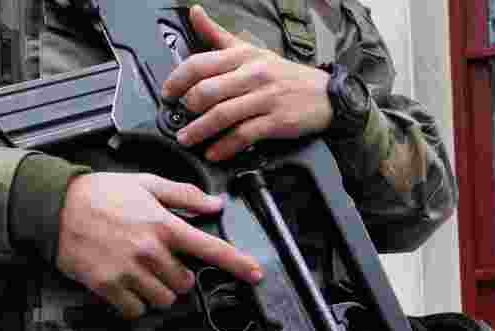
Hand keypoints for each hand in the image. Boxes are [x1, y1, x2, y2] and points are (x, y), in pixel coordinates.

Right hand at [56, 172, 263, 318]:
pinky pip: (136, 310)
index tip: (256, 273)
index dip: (237, 263)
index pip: (210, 248)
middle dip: (178, 276)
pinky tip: (126, 286)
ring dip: (158, 292)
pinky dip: (135, 304)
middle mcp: (150, 250)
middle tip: (159, 262)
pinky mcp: (107, 285)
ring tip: (141, 273)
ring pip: (164, 299)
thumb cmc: (102, 193)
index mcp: (164, 225)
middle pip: (185, 282)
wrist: (54, 206)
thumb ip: (183, 195)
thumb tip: (215, 203)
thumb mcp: (146, 184)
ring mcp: (129, 270)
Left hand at [162, 5, 332, 161]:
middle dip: (188, 109)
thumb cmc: (286, 75)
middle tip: (179, 119)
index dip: (177, 80)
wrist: (327, 95)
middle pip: (208, 91)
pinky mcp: (277, 121)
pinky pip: (243, 135)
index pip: (201, 64)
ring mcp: (266, 98)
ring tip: (187, 139)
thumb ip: (219, 36)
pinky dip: (224, 146)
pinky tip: (214, 152)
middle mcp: (254, 75)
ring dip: (200, 131)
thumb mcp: (254, 51)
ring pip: (223, 115)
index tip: (168, 93)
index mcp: (244, 56)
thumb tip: (194, 13)